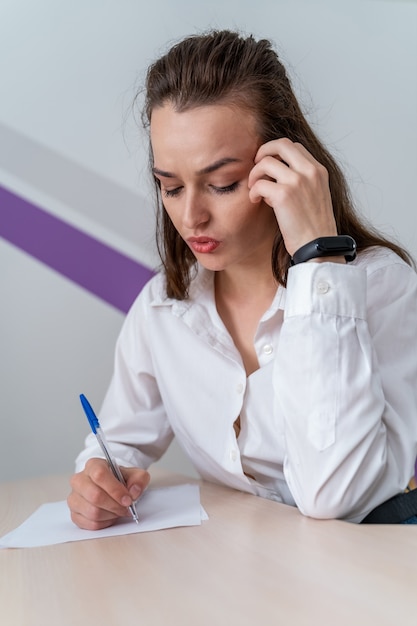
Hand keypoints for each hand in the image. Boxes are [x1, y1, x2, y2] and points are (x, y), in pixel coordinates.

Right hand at [67, 458, 149, 529]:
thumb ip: (139, 479)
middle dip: (114, 505)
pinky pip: (89, 524)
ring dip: (110, 515)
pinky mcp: (74, 513)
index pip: (100, 475)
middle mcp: (79, 480)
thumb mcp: (134, 474)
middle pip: (95, 496)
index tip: (127, 499)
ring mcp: (74, 497)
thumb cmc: (119, 480)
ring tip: (118, 511)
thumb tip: (134, 491)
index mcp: (93, 465)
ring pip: (92, 512)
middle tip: (126, 508)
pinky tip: (110, 516)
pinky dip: (104, 523)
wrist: (110, 487)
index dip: (115, 490)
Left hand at [248, 138, 337, 256]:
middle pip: (281, 144)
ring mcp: (297, 181)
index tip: (269, 164)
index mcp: (319, 171)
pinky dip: (253, 192)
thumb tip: (278, 173)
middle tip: (255, 166)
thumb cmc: (314, 228)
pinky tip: (256, 201)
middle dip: (263, 152)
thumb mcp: (316, 196)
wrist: (318, 246)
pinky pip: (259, 184)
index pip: (295, 147)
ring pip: (266, 162)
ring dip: (254, 174)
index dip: (277, 152)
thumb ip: (303, 181)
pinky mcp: (283, 195)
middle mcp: (309, 171)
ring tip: (254, 189)